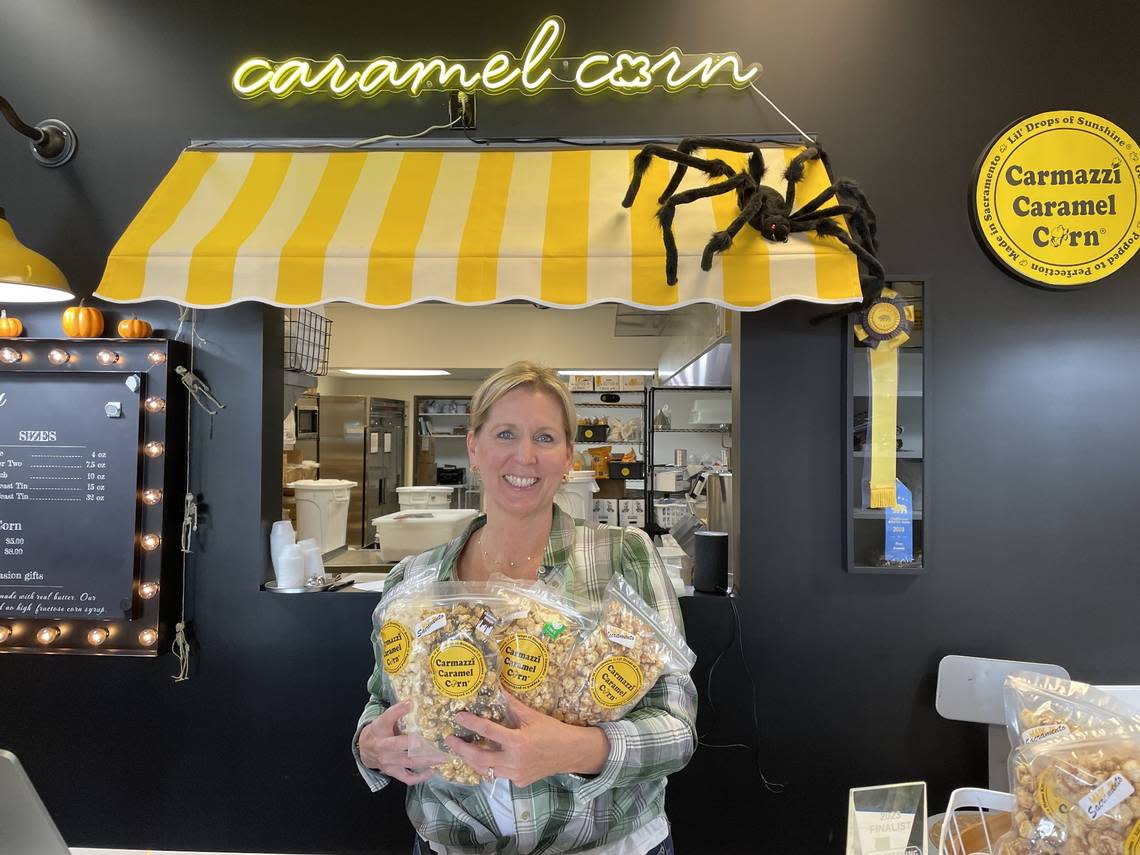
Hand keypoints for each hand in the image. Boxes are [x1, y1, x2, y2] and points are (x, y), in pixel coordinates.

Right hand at [359, 701, 441, 785]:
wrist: (365, 750)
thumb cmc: (378, 732)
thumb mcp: (383, 719)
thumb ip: (396, 711)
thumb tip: (411, 701)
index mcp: (380, 729)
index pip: (388, 718)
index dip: (398, 711)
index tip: (410, 704)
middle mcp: (383, 747)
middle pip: (404, 745)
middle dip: (422, 744)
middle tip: (438, 742)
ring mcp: (388, 762)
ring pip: (410, 762)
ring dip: (428, 760)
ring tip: (443, 758)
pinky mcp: (392, 772)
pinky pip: (407, 778)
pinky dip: (421, 777)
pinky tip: (432, 771)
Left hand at [446, 694, 609, 787]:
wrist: (570, 753)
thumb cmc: (552, 731)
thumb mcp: (532, 716)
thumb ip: (512, 705)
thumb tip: (497, 688)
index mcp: (518, 741)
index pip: (487, 731)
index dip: (471, 723)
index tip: (458, 716)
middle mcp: (514, 761)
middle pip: (479, 758)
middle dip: (461, 749)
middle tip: (450, 740)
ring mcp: (515, 774)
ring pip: (486, 770)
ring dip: (473, 760)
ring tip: (463, 749)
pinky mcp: (519, 782)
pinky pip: (500, 775)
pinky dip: (492, 766)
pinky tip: (488, 758)